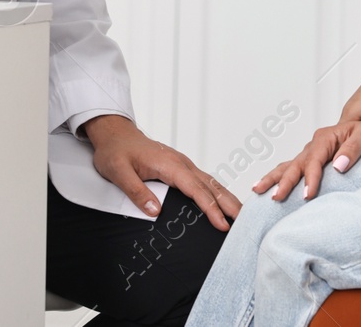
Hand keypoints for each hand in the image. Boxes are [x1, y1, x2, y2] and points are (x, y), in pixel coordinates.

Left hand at [84, 115, 240, 230]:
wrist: (115, 134)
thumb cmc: (116, 151)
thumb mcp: (119, 172)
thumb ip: (136, 191)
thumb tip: (155, 211)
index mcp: (170, 164)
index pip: (196, 190)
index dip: (211, 209)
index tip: (222, 225)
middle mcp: (181, 163)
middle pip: (211, 185)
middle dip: (230, 203)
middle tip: (245, 222)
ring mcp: (183, 164)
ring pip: (210, 182)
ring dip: (227, 198)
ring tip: (240, 215)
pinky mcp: (180, 167)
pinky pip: (203, 181)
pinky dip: (217, 192)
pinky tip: (222, 202)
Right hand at [251, 118, 360, 201]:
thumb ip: (353, 149)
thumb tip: (338, 165)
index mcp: (326, 137)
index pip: (315, 160)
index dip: (310, 178)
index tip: (308, 195)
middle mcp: (315, 144)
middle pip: (296, 164)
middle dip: (284, 181)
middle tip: (276, 197)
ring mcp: (311, 152)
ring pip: (288, 165)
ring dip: (273, 178)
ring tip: (257, 190)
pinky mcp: (312, 160)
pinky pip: (293, 168)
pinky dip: (279, 177)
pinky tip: (270, 187)